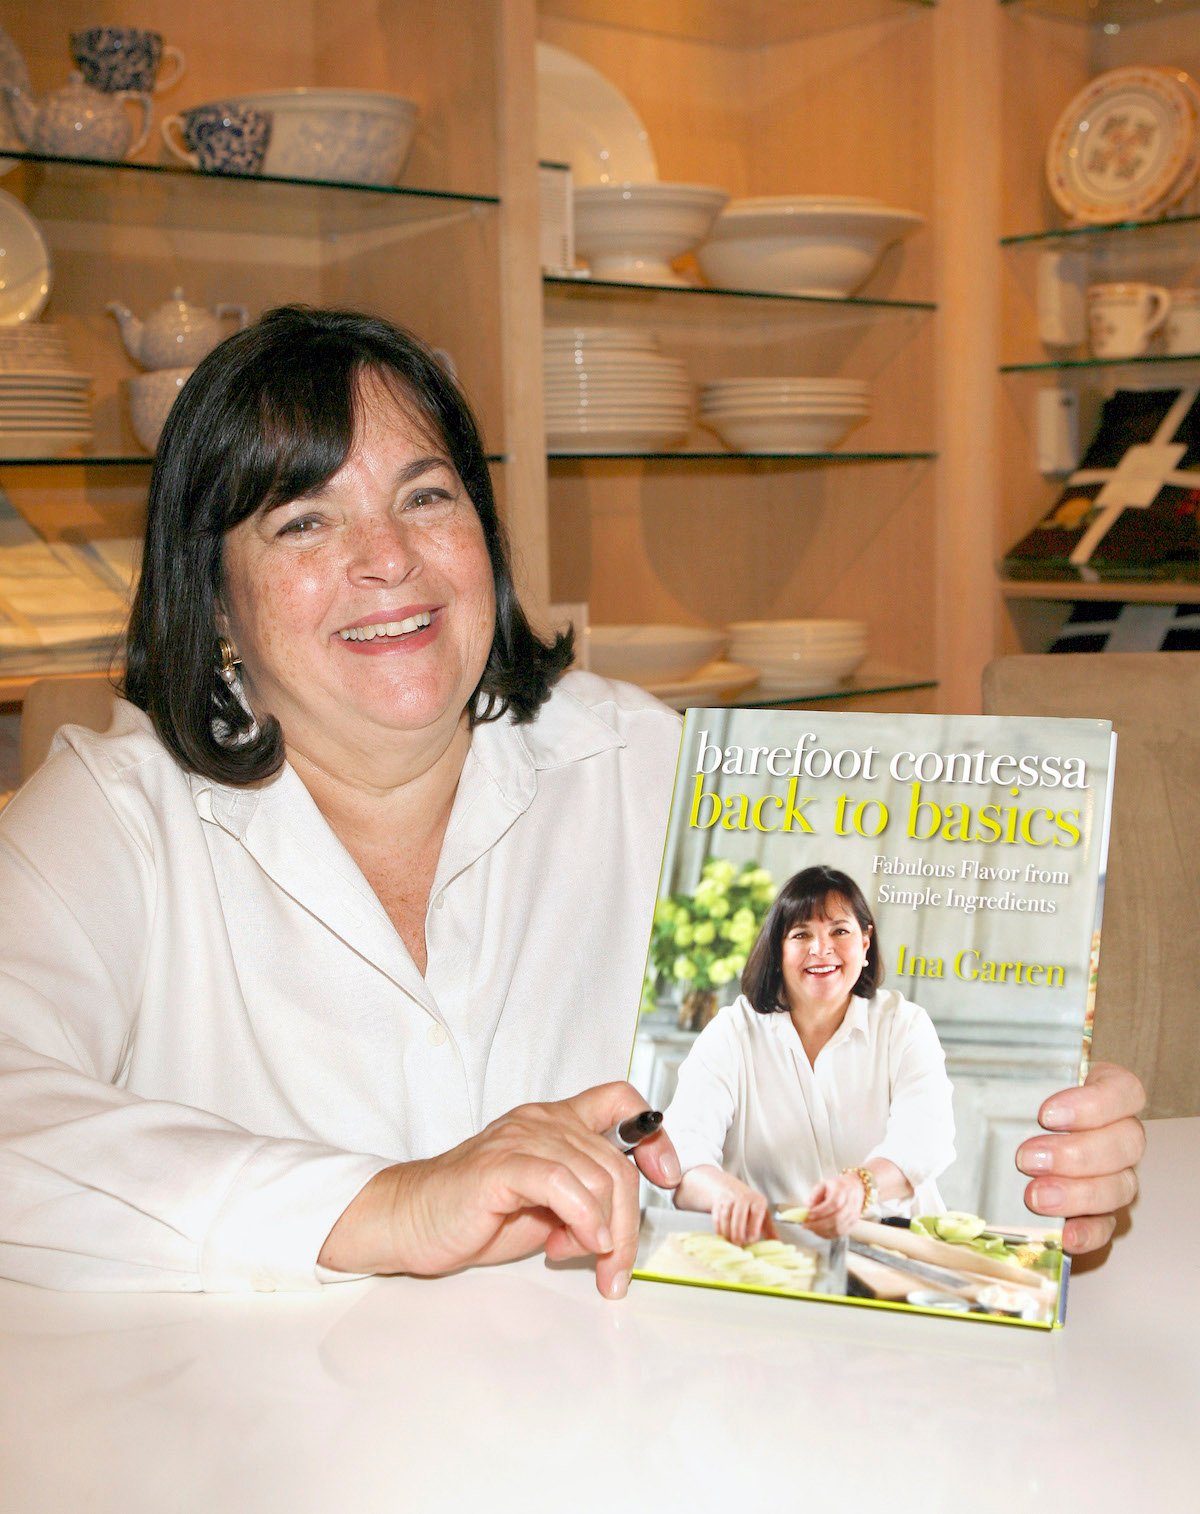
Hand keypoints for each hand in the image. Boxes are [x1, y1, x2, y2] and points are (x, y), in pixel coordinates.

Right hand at [318, 1081, 680, 1298]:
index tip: (665, 1176)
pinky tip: (578, 1244)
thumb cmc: (476, 1215)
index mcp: (555, 1122)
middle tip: (614, 1267)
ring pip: (597, 1175)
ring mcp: (521, 1139)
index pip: (620, 1099)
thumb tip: (619, 1227)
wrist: (411, 1222)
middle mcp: (542, 1122)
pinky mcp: (501, 1166)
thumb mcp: (547, 1206)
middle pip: (616, 1161)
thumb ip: (584, 1200)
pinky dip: (583, 1217)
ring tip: (586, 1260)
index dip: (653, 1134)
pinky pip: (562, 1183)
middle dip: (628, 1223)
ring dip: (606, 1231)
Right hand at [710, 1175, 773, 1245]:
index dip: (753, 1227)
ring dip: (728, 1232)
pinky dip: (719, 1229)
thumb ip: (770, 1229)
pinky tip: (723, 1237)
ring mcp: (729, 1199)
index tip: (752, 1240)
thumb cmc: (750, 1205)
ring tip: (731, 1243)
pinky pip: (717, 1217)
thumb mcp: (763, 1213)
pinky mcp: (718, 1202)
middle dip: (738, 1233)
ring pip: (726, 1217)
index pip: (756, 1213)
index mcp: (757, 1200)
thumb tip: (778, 1243)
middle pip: (739, 1216)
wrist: (731, 1187)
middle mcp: (743, 1197)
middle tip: (739, 1245)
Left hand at [803, 1172, 864, 1237]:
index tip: (809, 1215)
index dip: (820, 1212)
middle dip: (819, 1225)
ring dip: (822, 1231)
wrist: (855, 1188)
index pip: (833, 1204)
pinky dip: (828, 1235)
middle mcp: (851, 1204)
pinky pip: (840, 1234)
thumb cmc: (837, 1187)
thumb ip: (815, 1195)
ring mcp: (854, 1215)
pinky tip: (819, 1231)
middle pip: (836, 1219)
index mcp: (843, 1190)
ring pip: (838, 1229)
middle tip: (806, 1225)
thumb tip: (808, 1209)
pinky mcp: (853, 1224)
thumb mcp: (823, 1184)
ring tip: (811, 1228)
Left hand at [1016, 1061, 1145, 1253]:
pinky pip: (1107, 1226)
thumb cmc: (1011, 1094)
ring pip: (1121, 1186)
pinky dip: (1089, 1232)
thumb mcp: (1011, 1073)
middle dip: (1077, 1154)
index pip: (1124, 1091)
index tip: (1046, 1114)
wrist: (997, 1130)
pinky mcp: (1100, 1212)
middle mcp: (1117, 1133)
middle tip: (1028, 1159)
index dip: (1094, 1104)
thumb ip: (1007, 1066)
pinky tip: (1065, 1235)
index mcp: (1104, 1091)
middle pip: (1127, 1143)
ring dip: (1079, 1194)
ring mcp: (1114, 1174)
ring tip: (1035, 1196)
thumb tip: (961, 1058)